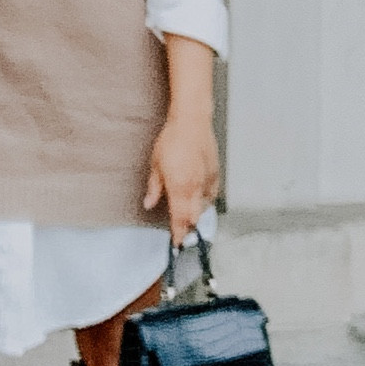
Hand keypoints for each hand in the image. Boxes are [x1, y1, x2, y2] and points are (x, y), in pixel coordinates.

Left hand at [143, 110, 220, 246]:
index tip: (177, 243)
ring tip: (189, 214)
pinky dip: (206, 200)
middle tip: (181, 231)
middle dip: (187, 227)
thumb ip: (154, 188)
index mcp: (179, 188)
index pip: (180, 219)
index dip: (178, 234)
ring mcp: (207, 181)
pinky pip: (212, 194)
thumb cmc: (172, 140)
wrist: (191, 122)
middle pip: (194, 218)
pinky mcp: (215, 173)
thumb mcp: (156, 165)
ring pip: (205, 207)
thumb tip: (149, 203)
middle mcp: (196, 188)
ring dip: (196, 214)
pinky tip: (200, 197)